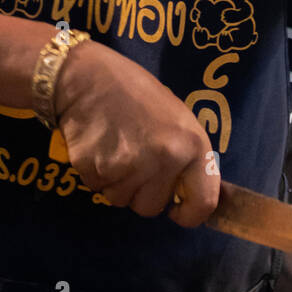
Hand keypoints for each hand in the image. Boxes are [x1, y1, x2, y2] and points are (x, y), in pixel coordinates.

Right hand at [54, 39, 219, 225]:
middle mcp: (165, 159)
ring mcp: (129, 166)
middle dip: (143, 192)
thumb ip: (186, 156)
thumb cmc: (136, 93)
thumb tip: (186, 194)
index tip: (178, 211)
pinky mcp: (96, 170)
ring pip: (122, 200)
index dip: (190, 214)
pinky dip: (97, 175)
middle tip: (135, 160)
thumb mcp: (177, 118)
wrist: (87, 77)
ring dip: (118, 183)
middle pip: (152, 208)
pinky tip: (99, 146)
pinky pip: (99, 189)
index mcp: (192, 144)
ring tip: (115, 148)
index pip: (204, 202)